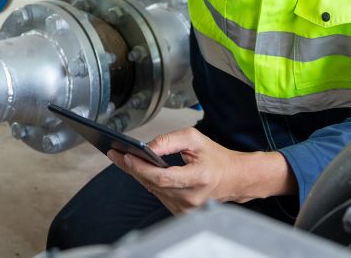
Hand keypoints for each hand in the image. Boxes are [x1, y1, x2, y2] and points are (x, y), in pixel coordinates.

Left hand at [107, 128, 293, 214]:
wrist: (235, 179)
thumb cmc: (217, 158)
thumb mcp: (195, 139)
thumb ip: (169, 140)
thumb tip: (148, 146)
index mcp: (198, 178)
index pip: (162, 177)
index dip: (141, 167)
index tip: (125, 156)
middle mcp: (192, 197)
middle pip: (153, 184)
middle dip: (132, 168)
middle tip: (115, 154)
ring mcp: (187, 208)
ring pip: (153, 191)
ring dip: (138, 175)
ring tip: (122, 160)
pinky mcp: (182, 212)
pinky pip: (159, 196)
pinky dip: (149, 183)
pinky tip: (139, 171)